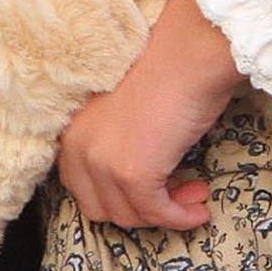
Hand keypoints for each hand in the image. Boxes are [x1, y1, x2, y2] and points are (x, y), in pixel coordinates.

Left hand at [56, 0, 239, 232]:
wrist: (187, 53)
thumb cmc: (164, 70)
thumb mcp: (123, 111)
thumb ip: (115, 141)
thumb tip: (138, 177)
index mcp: (71, 127)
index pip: (81, 185)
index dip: (117, 195)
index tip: (151, 188)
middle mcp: (77, 145)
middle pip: (100, 207)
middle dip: (139, 209)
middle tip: (177, 194)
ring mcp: (102, 161)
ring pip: (129, 215)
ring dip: (164, 213)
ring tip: (194, 192)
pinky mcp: (133, 173)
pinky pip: (156, 213)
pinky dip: (179, 218)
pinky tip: (200, 209)